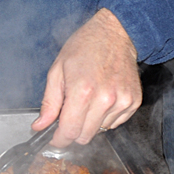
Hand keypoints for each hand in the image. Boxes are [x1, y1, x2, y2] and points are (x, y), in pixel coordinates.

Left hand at [32, 9, 140, 147]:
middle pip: (85, 136)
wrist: (114, 33)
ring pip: (100, 131)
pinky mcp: (133, 102)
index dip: (59, 139)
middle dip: (73, 131)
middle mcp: (104, 99)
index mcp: (82, 90)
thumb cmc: (84, 47)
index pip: (69, 131)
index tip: (55, 138)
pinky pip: (115, 123)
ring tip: (89, 99)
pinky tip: (102, 98)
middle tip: (69, 116)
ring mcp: (121, 101)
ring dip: (90, 123)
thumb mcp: (58, 70)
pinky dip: (105, 117)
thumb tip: (39, 126)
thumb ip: (49, 102)